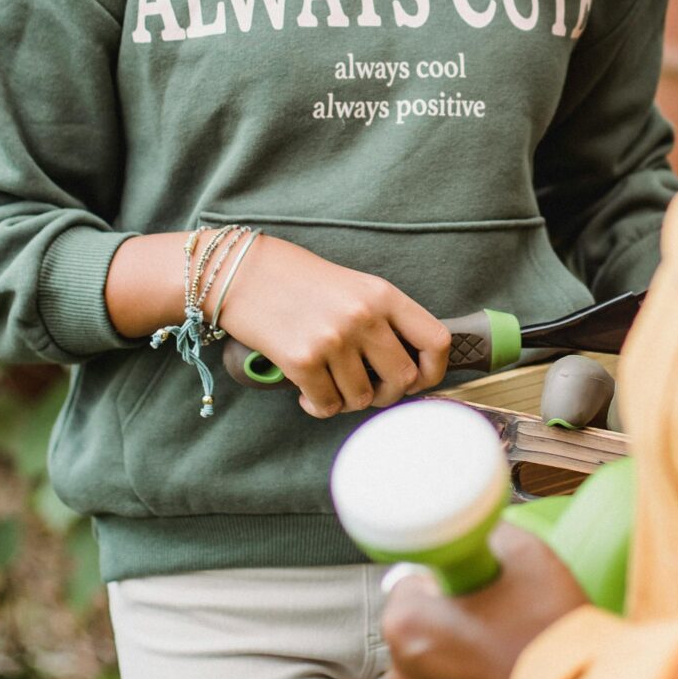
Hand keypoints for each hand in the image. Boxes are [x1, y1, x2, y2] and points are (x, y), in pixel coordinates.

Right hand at [213, 236, 449, 417]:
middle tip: (366, 389)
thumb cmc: (299, 282)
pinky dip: (318, 406)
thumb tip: (409, 371)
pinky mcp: (302, 359)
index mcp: (383, 294)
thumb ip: (384, 321)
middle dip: (387, 395)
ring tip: (329, 383)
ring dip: (347, 401)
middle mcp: (363, 316)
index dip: (434, 370)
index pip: (436, 341)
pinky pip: (327, 405)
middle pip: (403, 380)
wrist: (241, 272)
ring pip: (362, 398)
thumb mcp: (354, 287)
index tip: (418, 380)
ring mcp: (333, 339)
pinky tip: (307, 391)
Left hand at [382, 523, 591, 678]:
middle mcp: (403, 670)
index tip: (477, 585)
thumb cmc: (548, 633)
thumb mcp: (527, 556)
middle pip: (419, 625)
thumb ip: (489, 535)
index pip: (412, 581)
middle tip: (498, 616)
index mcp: (407, 623)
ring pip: (433, 665)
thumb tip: (480, 534)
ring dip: (457, 656)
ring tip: (505, 652)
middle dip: (449, 618)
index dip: (447, 577)